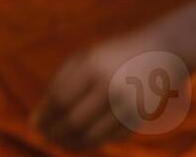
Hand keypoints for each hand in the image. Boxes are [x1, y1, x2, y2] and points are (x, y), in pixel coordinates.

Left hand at [33, 33, 185, 150]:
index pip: (60, 100)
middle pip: (74, 121)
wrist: (161, 52)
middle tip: (45, 137)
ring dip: (72, 143)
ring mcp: (127, 104)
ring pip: (93, 135)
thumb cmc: (113, 54)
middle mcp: (110, 87)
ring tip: (60, 142)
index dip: (44, 116)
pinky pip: (111, 138)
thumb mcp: (86, 57)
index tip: (34, 125)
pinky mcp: (141, 118)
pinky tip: (81, 140)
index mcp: (92, 67)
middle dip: (55, 133)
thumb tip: (40, 115)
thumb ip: (61, 82)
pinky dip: (94, 142)